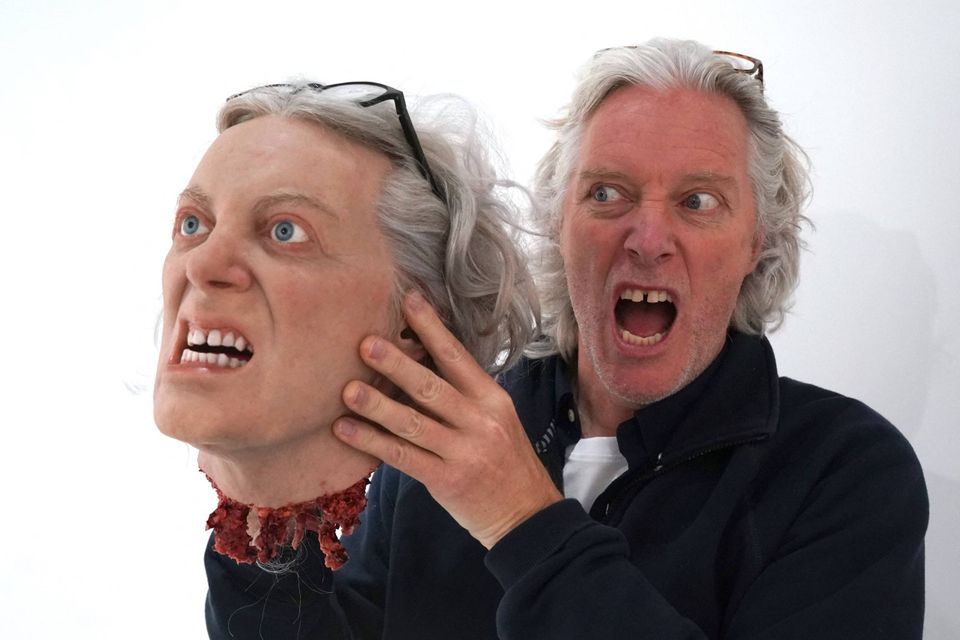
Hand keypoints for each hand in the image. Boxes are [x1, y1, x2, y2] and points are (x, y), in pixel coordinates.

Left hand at [333, 291, 562, 548]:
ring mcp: (464, 452)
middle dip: (397, 365)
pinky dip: (372, 442)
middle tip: (366, 343)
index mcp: (492, 398)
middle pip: (432, 387)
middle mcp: (480, 421)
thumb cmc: (504, 461)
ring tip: (348, 389)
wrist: (526, 515)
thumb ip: (462, 395)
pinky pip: (403, 457)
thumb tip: (414, 363)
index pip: (457, 357)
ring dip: (377, 405)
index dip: (432, 328)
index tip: (409, 300)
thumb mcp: (495, 420)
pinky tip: (346, 430)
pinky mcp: (447, 480)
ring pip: (413, 423)